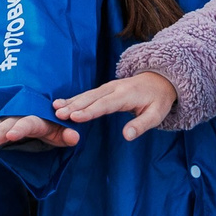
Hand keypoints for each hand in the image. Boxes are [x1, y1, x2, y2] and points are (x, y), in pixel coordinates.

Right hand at [0, 113, 77, 153]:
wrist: (44, 109)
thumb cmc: (53, 124)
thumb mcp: (62, 131)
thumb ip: (66, 134)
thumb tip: (74, 136)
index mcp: (35, 119)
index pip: (27, 124)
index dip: (19, 129)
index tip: (10, 136)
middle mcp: (18, 116)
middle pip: (4, 126)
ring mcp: (7, 117)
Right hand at [53, 72, 178, 141]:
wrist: (160, 80)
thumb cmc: (158, 100)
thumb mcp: (156, 115)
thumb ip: (141, 125)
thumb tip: (126, 136)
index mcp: (126, 95)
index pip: (105, 104)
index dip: (89, 111)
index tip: (74, 117)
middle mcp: (114, 88)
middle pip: (91, 98)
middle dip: (74, 106)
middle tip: (58, 114)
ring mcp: (108, 87)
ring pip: (87, 95)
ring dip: (71, 102)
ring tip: (55, 109)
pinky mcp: (104, 89)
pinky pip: (87, 94)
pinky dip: (74, 99)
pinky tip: (60, 103)